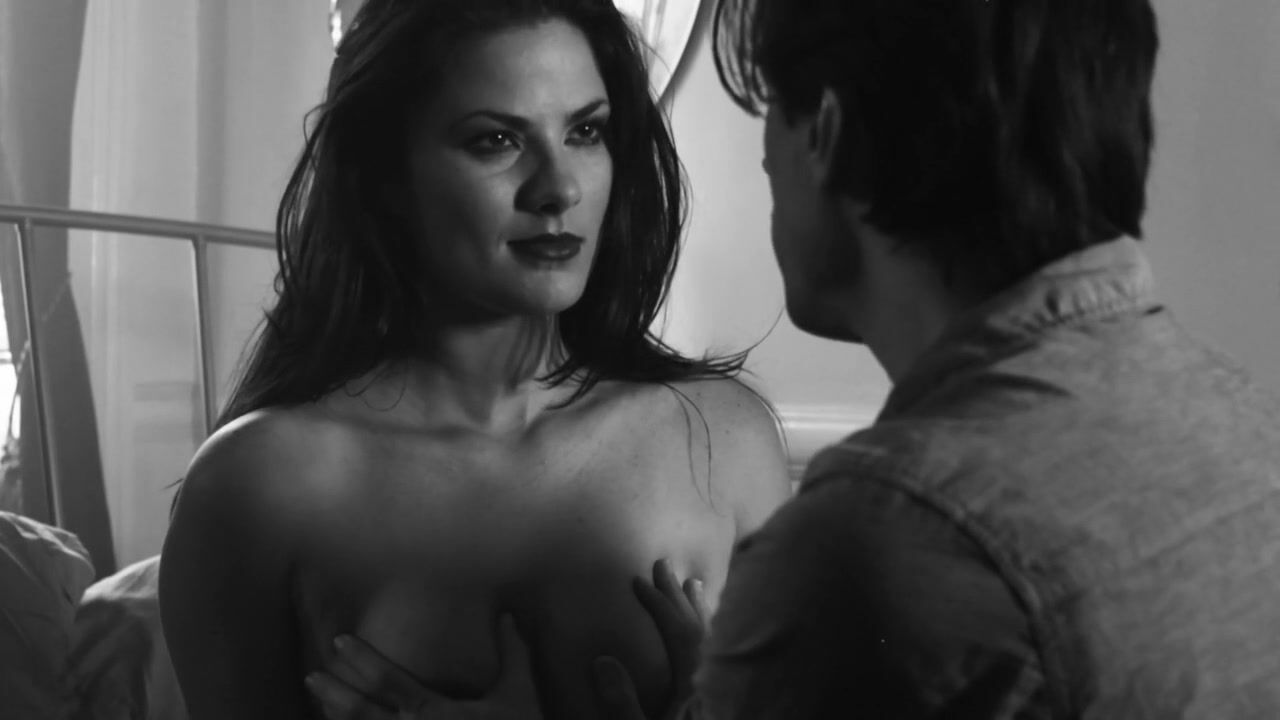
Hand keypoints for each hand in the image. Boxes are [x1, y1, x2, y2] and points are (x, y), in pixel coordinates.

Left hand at [304, 614, 540, 719]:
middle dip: (334, 692)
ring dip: (336, 719)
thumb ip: (513, 653)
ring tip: (318, 702)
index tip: (341, 642)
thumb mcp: (519, 694)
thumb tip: (510, 616)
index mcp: (434, 710)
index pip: (388, 680)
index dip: (362, 659)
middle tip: (313, 675)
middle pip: (361, 712)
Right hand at [593, 559, 710, 718]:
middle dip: (678, 595)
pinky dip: (706, 636)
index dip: (658, 604)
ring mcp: (710, 691)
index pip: (679, 634)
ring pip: (710, 642)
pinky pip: (713, 659)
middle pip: (697, 630)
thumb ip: (622, 702)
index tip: (639, 582)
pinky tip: (702, 629)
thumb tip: (603, 662)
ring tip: (692, 584)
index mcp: (688, 686)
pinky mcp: (709, 702)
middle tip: (664, 564)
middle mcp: (704, 683)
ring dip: (698, 610)